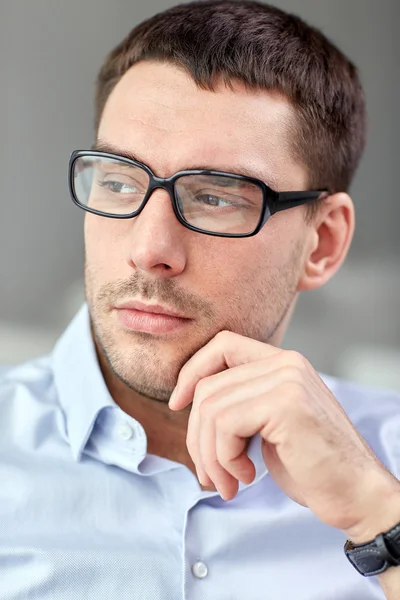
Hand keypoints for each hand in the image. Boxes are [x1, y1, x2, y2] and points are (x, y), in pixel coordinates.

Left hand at [169, 331, 399, 541]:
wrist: (358, 495)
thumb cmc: (311, 466)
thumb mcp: (269, 425)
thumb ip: (239, 403)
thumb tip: (187, 404)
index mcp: (283, 363)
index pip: (222, 345)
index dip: (192, 371)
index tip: (177, 403)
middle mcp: (286, 363)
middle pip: (208, 386)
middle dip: (197, 436)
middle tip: (208, 474)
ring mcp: (287, 380)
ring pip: (210, 407)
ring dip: (210, 455)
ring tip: (228, 482)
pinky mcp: (286, 404)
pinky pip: (225, 425)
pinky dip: (224, 459)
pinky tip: (246, 477)